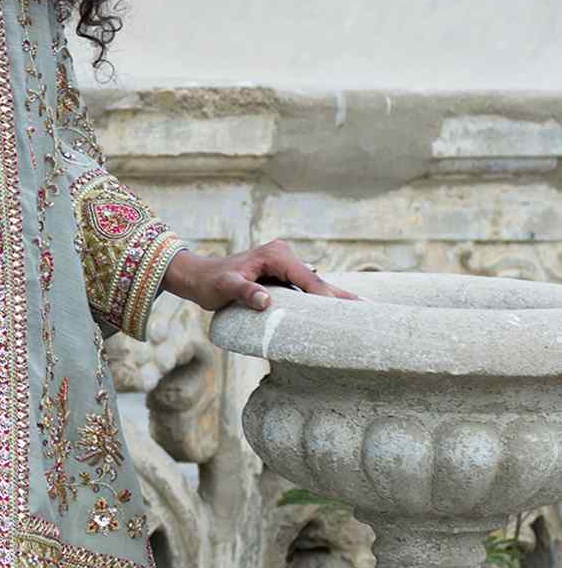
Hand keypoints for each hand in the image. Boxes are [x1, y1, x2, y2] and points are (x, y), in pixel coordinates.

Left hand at [164, 239, 362, 313]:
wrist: (199, 278)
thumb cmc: (211, 282)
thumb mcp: (225, 288)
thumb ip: (244, 292)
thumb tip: (264, 302)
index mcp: (277, 255)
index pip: (307, 278)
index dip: (324, 295)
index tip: (342, 311)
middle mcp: (284, 256)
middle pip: (317, 281)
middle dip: (340, 296)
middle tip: (368, 310)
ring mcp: (285, 266)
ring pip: (314, 285)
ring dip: (334, 299)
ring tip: (361, 313)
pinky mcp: (282, 277)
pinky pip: (305, 289)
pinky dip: (320, 300)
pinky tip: (336, 312)